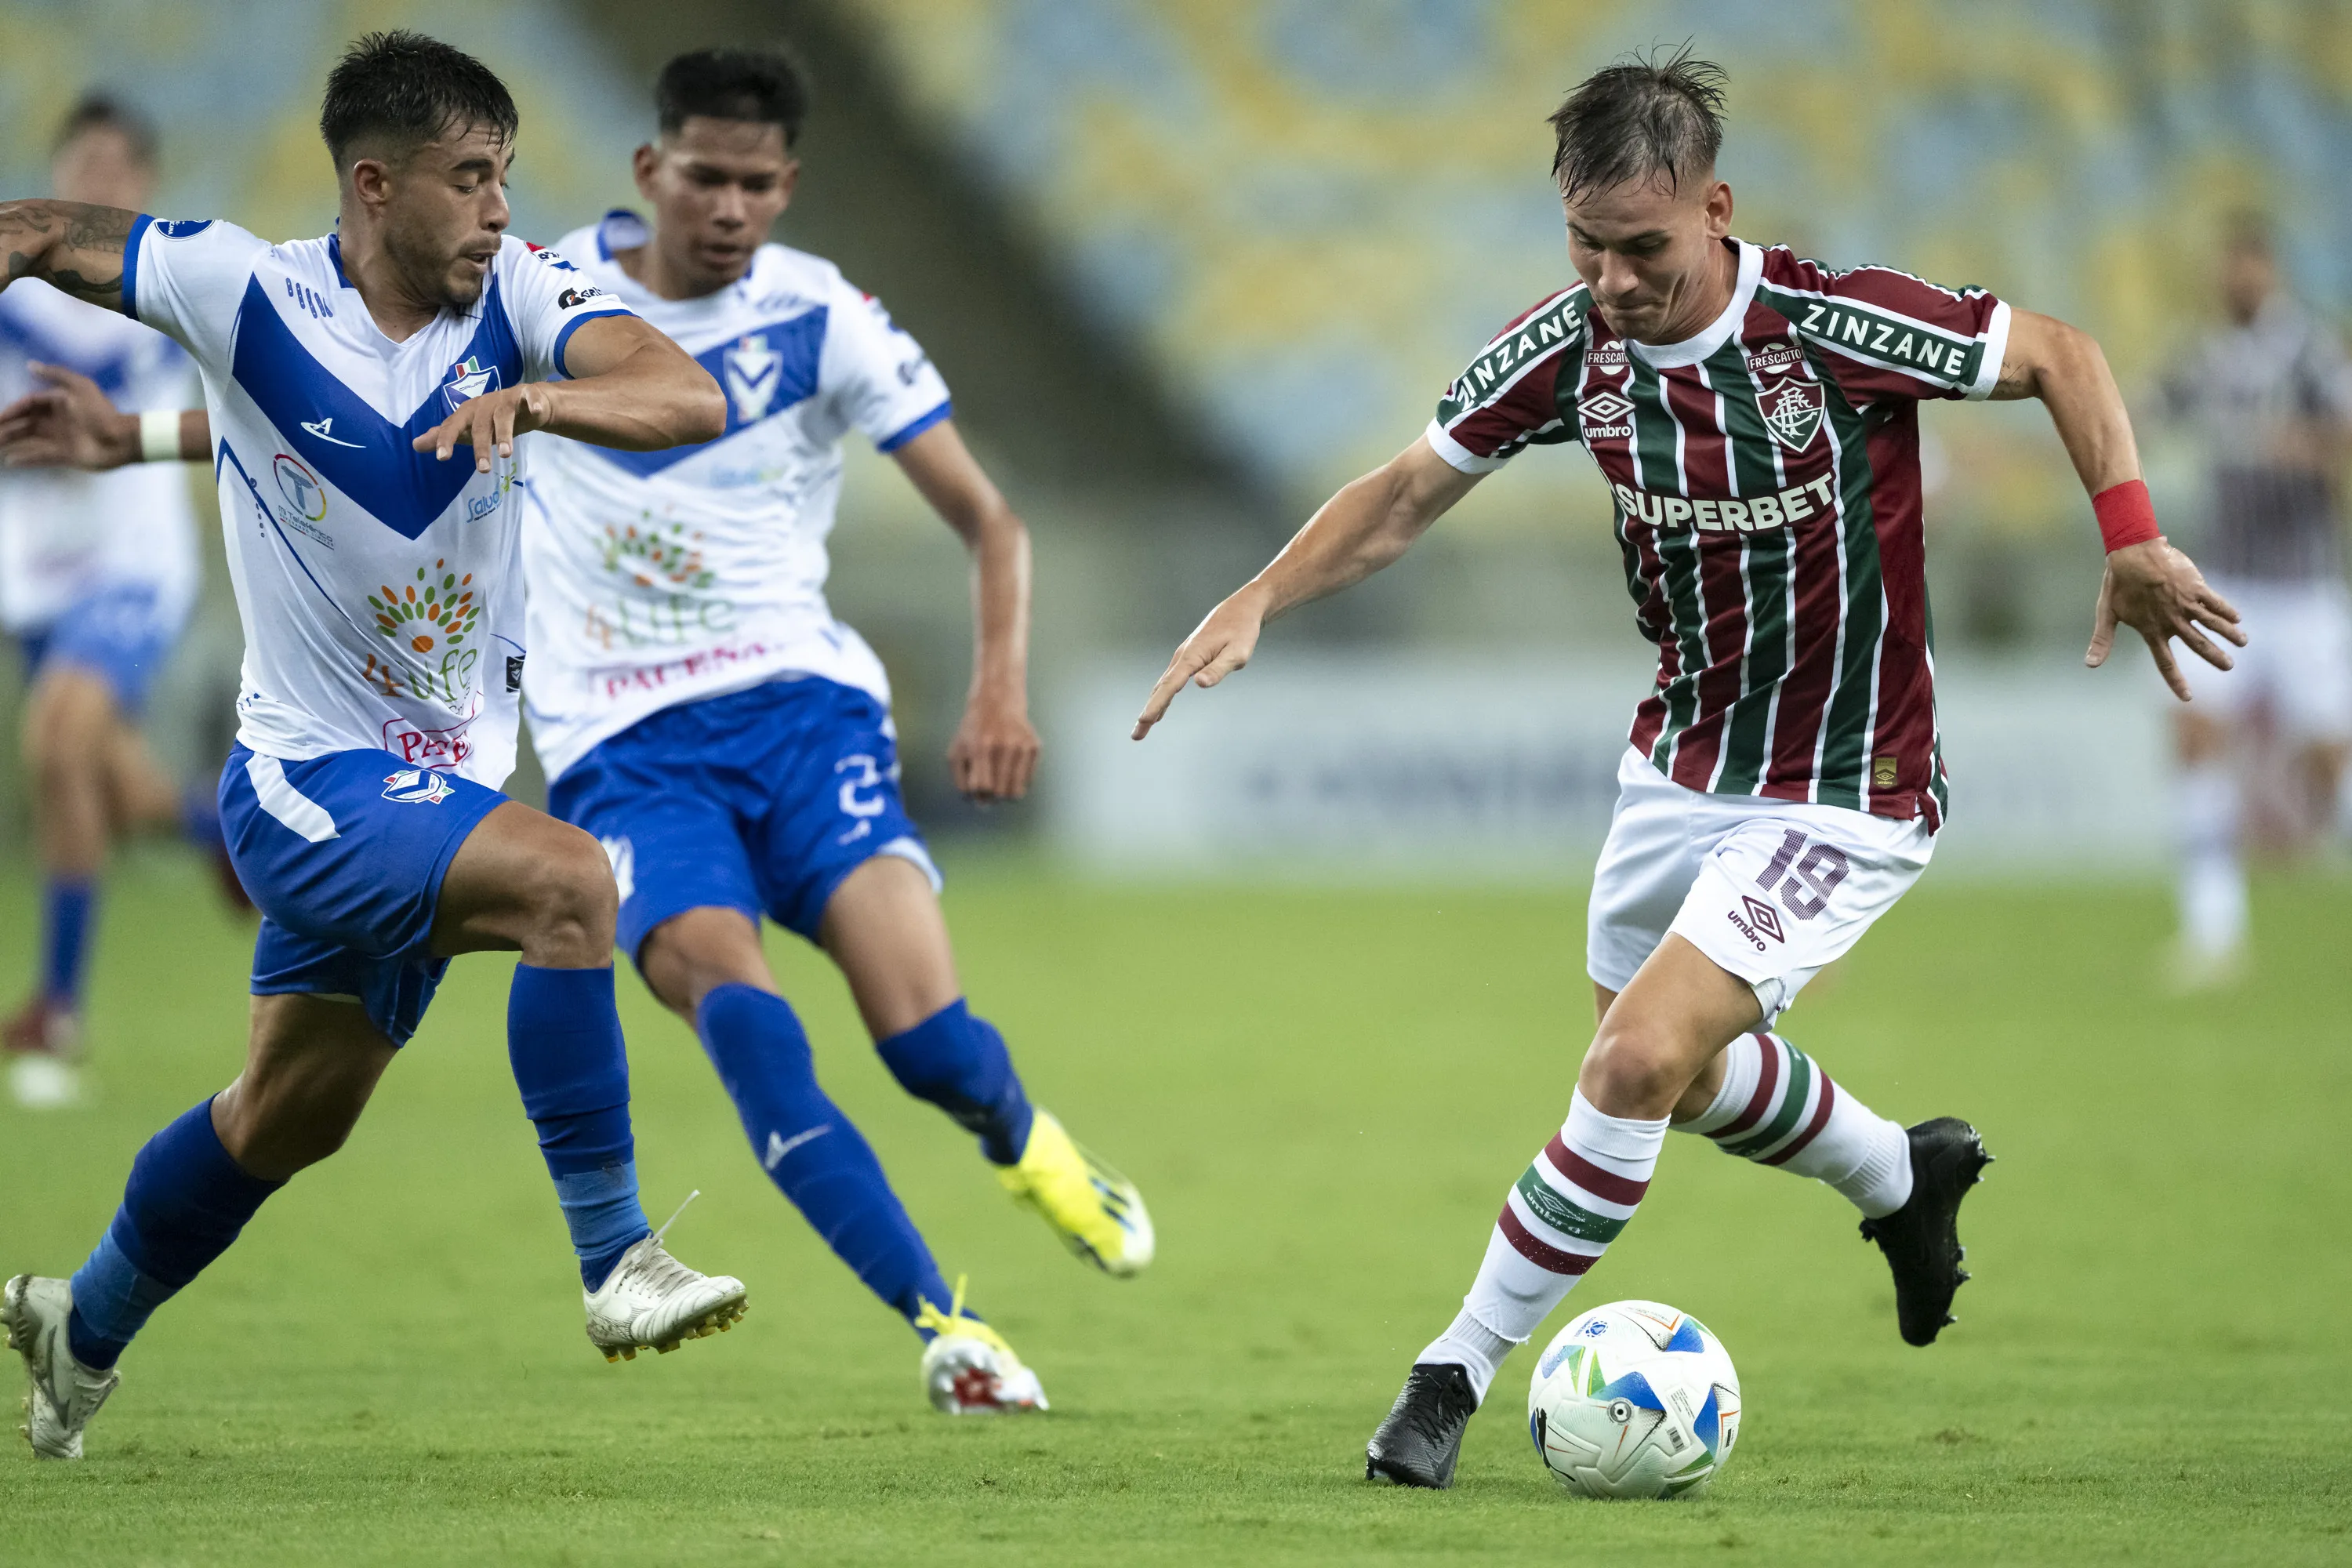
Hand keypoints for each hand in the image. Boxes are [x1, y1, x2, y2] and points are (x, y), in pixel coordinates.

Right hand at [0, 361, 137, 469]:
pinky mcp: (65, 455)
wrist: (122, 439)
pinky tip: (10, 461)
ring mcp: (61, 439)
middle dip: (7, 427)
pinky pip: (41, 457)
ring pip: (29, 440)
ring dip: (11, 442)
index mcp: (59, 403)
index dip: (12, 410)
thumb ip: (57, 374)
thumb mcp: (81, 386)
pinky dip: (26, 459)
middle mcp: (57, 421)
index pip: (29, 405)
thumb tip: (30, 364)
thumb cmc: (101, 411)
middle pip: (25, 423)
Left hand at [410, 383, 558, 472]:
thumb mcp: (466, 429)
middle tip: (482, 470)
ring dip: (504, 434)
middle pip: (480, 426)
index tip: (442, 458)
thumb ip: (443, 436)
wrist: (523, 402)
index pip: (452, 426)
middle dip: (480, 447)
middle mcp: (484, 404)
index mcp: (467, 412)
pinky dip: (533, 403)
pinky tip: (535, 413)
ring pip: (503, 416)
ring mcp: (506, 399)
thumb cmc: (491, 419)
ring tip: (505, 455)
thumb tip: (415, 445)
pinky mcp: (526, 396)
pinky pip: (529, 398)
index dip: (445, 440)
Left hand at [948, 687, 1039, 802]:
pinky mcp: (1034, 746)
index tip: (978, 792)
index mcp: (980, 747)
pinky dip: (1018, 782)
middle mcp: (1003, 746)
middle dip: (993, 797)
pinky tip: (1011, 767)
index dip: (979, 795)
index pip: (982, 786)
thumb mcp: (957, 752)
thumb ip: (961, 781)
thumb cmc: (973, 732)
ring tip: (1000, 782)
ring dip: (1006, 794)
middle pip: (1000, 793)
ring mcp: (1021, 746)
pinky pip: (1028, 782)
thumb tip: (977, 803)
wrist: (997, 702)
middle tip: (990, 789)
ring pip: (1017, 792)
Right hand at [1133, 585, 1270, 739]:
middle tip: (1136, 735)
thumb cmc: (1242, 632)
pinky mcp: (1188, 658)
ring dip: (1153, 707)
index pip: (1171, 685)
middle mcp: (1182, 657)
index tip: (1144, 720)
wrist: (1241, 610)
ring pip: (1163, 686)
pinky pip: (1170, 682)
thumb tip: (1199, 684)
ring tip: (1142, 728)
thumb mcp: (1238, 653)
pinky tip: (1160, 710)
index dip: (1157, 704)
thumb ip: (1218, 669)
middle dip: (1148, 712)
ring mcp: (1183, 657)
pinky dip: (1162, 697)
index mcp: (1192, 657)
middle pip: (1161, 689)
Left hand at [2085, 537, 2245, 700]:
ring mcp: (2185, 604)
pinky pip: (2215, 601)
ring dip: (2229, 634)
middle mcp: (2172, 620)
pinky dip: (2227, 610)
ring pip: (2212, 623)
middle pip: (2197, 644)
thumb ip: (2102, 640)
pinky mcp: (2196, 587)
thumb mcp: (2106, 613)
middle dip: (2215, 657)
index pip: (2164, 662)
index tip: (2187, 697)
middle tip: (2229, 667)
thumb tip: (2089, 665)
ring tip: (2243, 642)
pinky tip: (2238, 618)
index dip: (2175, 681)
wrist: (2133, 553)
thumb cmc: (2118, 584)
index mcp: (2151, 630)